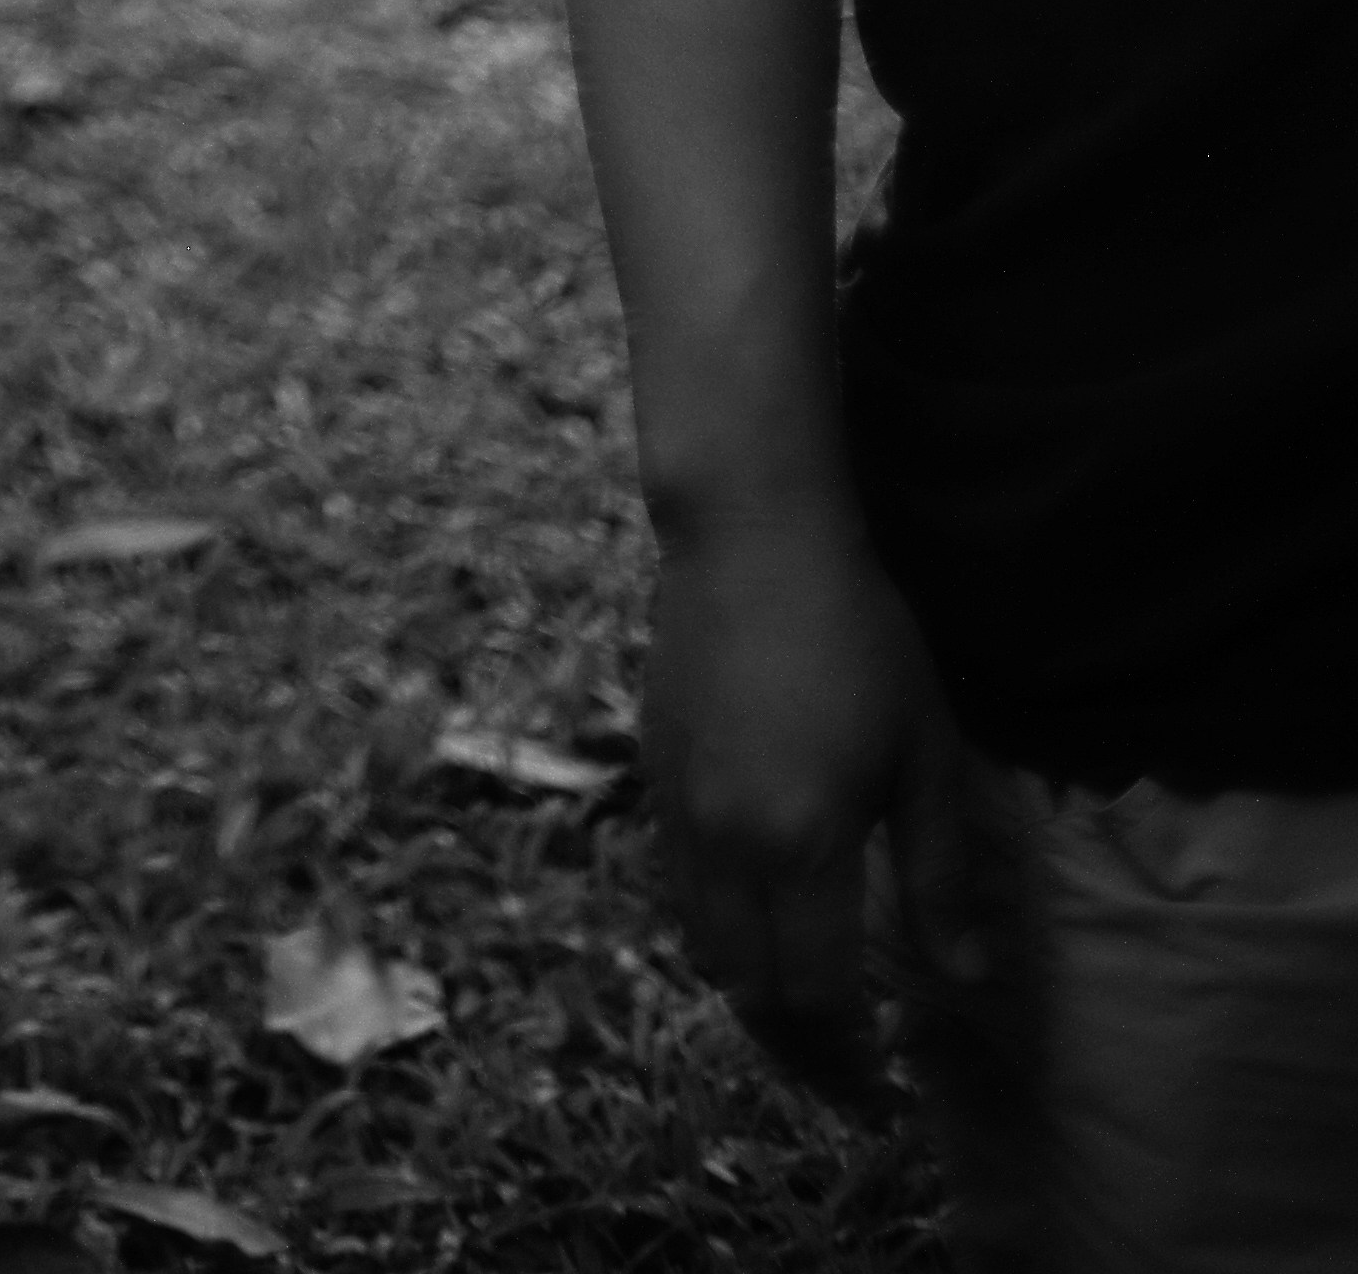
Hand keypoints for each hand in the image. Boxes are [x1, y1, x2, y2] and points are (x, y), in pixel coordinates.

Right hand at [643, 497, 987, 1119]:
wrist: (749, 534)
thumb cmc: (858, 633)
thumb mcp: (925, 754)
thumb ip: (940, 875)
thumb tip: (967, 980)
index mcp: (801, 845)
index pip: (818, 997)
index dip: (853, 1059)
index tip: (889, 1087)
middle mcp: (727, 843)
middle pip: (750, 992)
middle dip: (801, 1052)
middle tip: (850, 1076)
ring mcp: (680, 810)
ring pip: (705, 948)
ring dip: (754, 998)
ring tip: (808, 1014)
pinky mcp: (655, 775)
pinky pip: (682, 890)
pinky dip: (720, 935)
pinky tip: (763, 924)